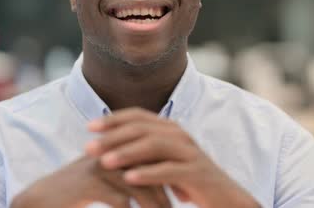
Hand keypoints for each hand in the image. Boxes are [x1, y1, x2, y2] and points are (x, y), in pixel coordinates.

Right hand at [11, 154, 170, 207]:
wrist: (41, 198)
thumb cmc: (76, 191)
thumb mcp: (103, 178)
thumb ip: (126, 175)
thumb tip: (155, 188)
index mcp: (114, 148)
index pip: (151, 157)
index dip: (168, 175)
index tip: (183, 193)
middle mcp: (108, 153)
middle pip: (149, 170)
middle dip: (167, 190)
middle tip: (183, 204)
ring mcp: (99, 167)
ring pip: (139, 186)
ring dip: (156, 205)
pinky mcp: (89, 184)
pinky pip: (121, 201)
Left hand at [86, 108, 259, 207]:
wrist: (224, 197)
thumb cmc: (187, 180)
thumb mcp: (163, 161)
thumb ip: (142, 151)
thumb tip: (107, 147)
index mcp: (170, 129)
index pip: (138, 116)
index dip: (113, 119)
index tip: (89, 127)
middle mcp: (180, 135)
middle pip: (142, 128)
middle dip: (112, 136)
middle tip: (88, 146)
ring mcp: (190, 153)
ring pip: (154, 145)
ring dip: (126, 152)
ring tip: (104, 162)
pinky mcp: (197, 173)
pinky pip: (169, 170)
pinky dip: (148, 173)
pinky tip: (128, 179)